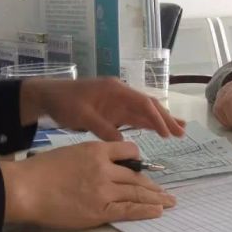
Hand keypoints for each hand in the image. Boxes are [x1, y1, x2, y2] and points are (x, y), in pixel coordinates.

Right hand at [0, 141, 175, 227]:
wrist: (28, 188)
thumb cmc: (42, 170)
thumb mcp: (71, 152)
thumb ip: (91, 157)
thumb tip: (105, 164)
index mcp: (97, 149)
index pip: (128, 150)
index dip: (138, 159)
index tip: (143, 168)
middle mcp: (105, 168)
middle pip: (136, 175)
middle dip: (153, 184)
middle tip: (166, 190)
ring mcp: (104, 189)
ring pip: (136, 192)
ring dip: (155, 197)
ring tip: (169, 201)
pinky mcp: (99, 210)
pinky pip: (128, 209)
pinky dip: (145, 210)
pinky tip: (157, 210)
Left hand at [19, 77, 185, 140]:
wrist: (49, 97)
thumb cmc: (64, 102)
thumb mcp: (82, 115)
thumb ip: (102, 127)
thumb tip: (121, 142)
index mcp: (115, 90)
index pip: (142, 103)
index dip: (157, 118)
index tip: (168, 133)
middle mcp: (120, 94)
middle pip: (148, 106)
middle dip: (166, 118)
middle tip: (182, 132)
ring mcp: (118, 103)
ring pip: (144, 112)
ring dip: (161, 121)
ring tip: (179, 131)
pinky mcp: (113, 112)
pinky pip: (134, 118)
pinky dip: (147, 125)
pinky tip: (158, 131)